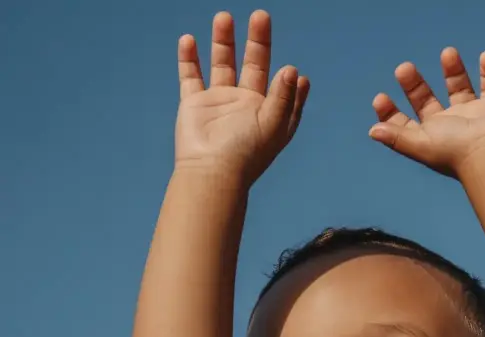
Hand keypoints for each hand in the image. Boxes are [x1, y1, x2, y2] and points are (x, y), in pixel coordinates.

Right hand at [174, 10, 308, 185]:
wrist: (211, 171)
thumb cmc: (246, 153)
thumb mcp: (273, 124)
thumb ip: (283, 96)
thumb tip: (292, 69)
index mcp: (268, 115)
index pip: (283, 93)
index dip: (290, 83)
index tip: (295, 71)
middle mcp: (245, 108)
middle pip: (254, 66)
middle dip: (258, 42)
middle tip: (260, 16)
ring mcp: (219, 104)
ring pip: (222, 64)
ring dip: (224, 41)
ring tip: (224, 17)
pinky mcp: (195, 105)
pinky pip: (190, 76)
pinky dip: (189, 58)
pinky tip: (189, 39)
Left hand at [369, 49, 484, 178]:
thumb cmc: (454, 150)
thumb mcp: (421, 143)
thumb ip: (397, 137)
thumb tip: (372, 131)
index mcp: (429, 137)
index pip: (405, 124)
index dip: (390, 113)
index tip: (380, 98)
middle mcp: (448, 126)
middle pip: (426, 101)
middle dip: (414, 85)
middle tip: (404, 68)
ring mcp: (471, 116)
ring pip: (459, 88)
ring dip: (453, 70)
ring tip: (448, 52)